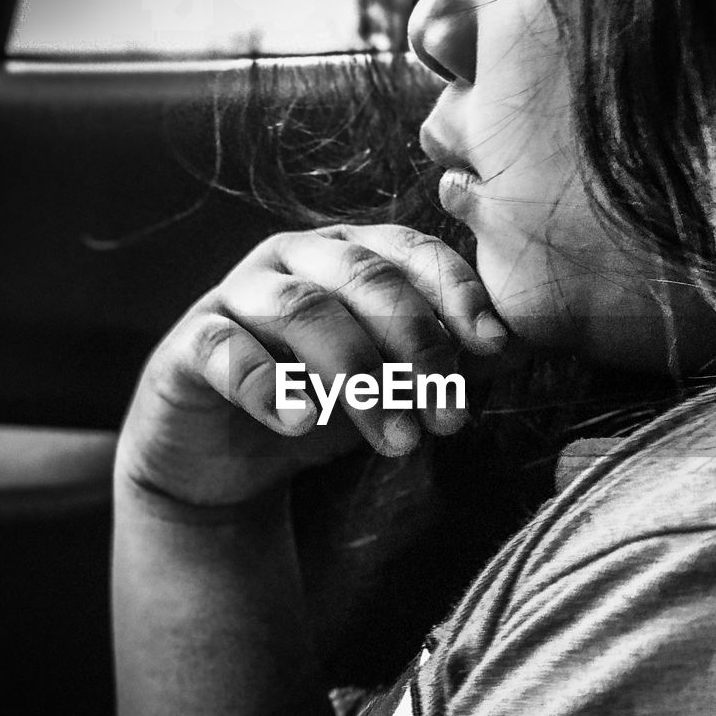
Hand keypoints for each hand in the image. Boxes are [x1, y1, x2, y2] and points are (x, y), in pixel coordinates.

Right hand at [115, 223, 508, 509]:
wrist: (223, 463)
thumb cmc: (319, 408)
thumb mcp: (390, 387)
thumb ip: (444, 362)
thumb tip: (524, 345)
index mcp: (350, 257)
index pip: (411, 252)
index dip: (456, 293)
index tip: (495, 346)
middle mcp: (294, 261)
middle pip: (363, 278)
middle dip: (416, 345)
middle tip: (450, 417)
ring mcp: (237, 296)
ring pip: (302, 310)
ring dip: (358, 376)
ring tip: (398, 441)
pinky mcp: (191, 343)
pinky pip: (226, 349)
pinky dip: (266, 384)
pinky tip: (300, 422)